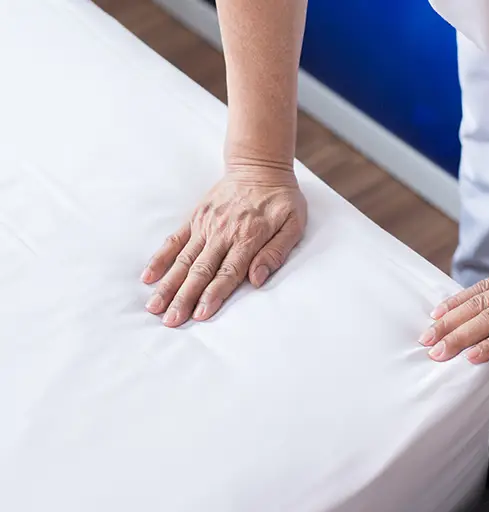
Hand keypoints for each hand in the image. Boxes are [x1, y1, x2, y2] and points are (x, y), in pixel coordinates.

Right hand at [141, 165, 306, 326]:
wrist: (260, 167)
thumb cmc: (281, 199)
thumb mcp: (293, 224)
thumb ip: (276, 252)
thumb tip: (257, 279)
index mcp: (248, 237)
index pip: (228, 272)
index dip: (213, 295)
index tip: (200, 314)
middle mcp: (222, 232)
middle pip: (200, 271)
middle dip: (184, 298)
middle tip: (171, 321)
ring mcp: (205, 225)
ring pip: (184, 260)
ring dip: (168, 285)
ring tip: (155, 307)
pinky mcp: (195, 219)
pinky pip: (175, 241)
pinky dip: (160, 258)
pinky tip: (148, 277)